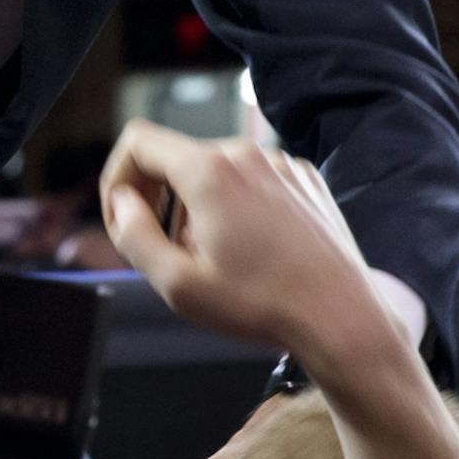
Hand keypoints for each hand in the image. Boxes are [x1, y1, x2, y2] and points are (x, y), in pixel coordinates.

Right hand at [101, 119, 377, 354]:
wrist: (342, 316)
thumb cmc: (262, 304)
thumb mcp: (177, 284)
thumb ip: (132, 235)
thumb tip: (123, 201)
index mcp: (208, 171)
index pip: (138, 142)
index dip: (116, 177)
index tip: (124, 218)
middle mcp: (244, 153)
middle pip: (176, 160)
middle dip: (160, 202)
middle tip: (169, 254)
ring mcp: (279, 163)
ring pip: (215, 172)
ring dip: (200, 208)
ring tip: (217, 259)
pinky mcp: (304, 178)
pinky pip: (252, 180)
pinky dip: (238, 206)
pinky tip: (254, 251)